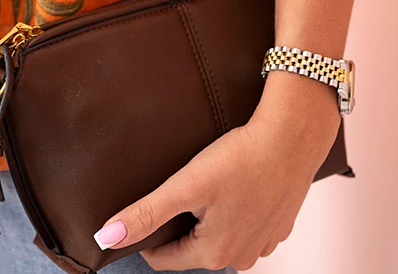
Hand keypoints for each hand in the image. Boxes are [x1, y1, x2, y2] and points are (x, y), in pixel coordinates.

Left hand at [93, 71, 340, 270]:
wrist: (292, 137)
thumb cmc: (240, 159)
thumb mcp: (186, 185)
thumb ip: (145, 214)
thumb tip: (105, 239)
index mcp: (214, 255)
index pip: (163, 258)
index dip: (148, 232)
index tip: (148, 204)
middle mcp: (241, 259)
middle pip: (193, 248)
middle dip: (181, 223)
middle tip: (180, 186)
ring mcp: (263, 244)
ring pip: (220, 237)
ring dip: (209, 217)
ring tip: (208, 182)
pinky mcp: (279, 226)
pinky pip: (245, 225)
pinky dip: (235, 209)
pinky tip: (235, 184)